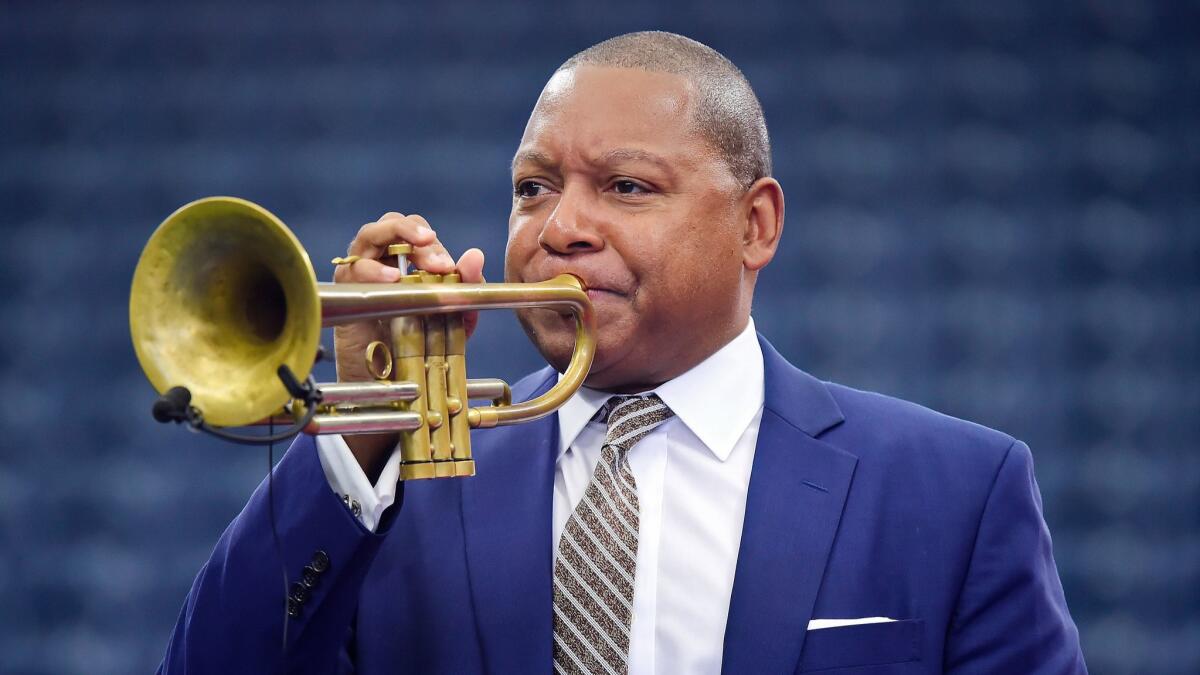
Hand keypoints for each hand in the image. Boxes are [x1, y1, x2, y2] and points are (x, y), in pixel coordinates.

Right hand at [332, 212, 484, 481]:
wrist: (390, 385)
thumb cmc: (419, 348)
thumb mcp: (452, 319)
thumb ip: (465, 288)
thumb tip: (475, 256)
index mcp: (411, 262)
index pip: (421, 236)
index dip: (436, 246)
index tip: (452, 268)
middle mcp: (384, 260)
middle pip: (393, 223)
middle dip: (416, 235)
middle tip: (437, 263)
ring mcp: (361, 271)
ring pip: (369, 234)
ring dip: (394, 238)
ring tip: (413, 266)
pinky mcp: (345, 290)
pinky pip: (352, 268)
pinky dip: (371, 270)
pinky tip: (390, 279)